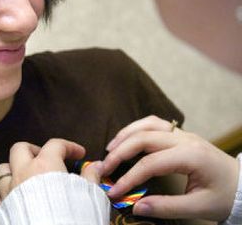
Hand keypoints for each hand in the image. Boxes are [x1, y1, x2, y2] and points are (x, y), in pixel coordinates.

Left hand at [0, 138, 86, 213]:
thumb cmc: (75, 217)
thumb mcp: (90, 195)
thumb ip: (91, 177)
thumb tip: (94, 166)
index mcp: (46, 166)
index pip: (55, 145)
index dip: (69, 146)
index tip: (79, 154)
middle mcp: (24, 174)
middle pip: (20, 149)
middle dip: (33, 150)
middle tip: (46, 159)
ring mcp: (9, 192)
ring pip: (1, 170)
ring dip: (12, 170)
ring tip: (25, 177)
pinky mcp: (2, 210)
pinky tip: (9, 198)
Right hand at [103, 115, 238, 220]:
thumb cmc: (226, 196)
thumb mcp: (199, 207)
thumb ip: (167, 207)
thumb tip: (137, 207)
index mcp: (191, 156)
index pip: (150, 163)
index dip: (129, 178)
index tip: (114, 192)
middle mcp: (185, 139)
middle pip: (144, 138)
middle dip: (120, 152)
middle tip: (104, 168)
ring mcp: (183, 134)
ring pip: (147, 124)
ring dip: (126, 134)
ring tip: (110, 149)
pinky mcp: (181, 135)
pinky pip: (154, 123)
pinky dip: (137, 129)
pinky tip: (127, 139)